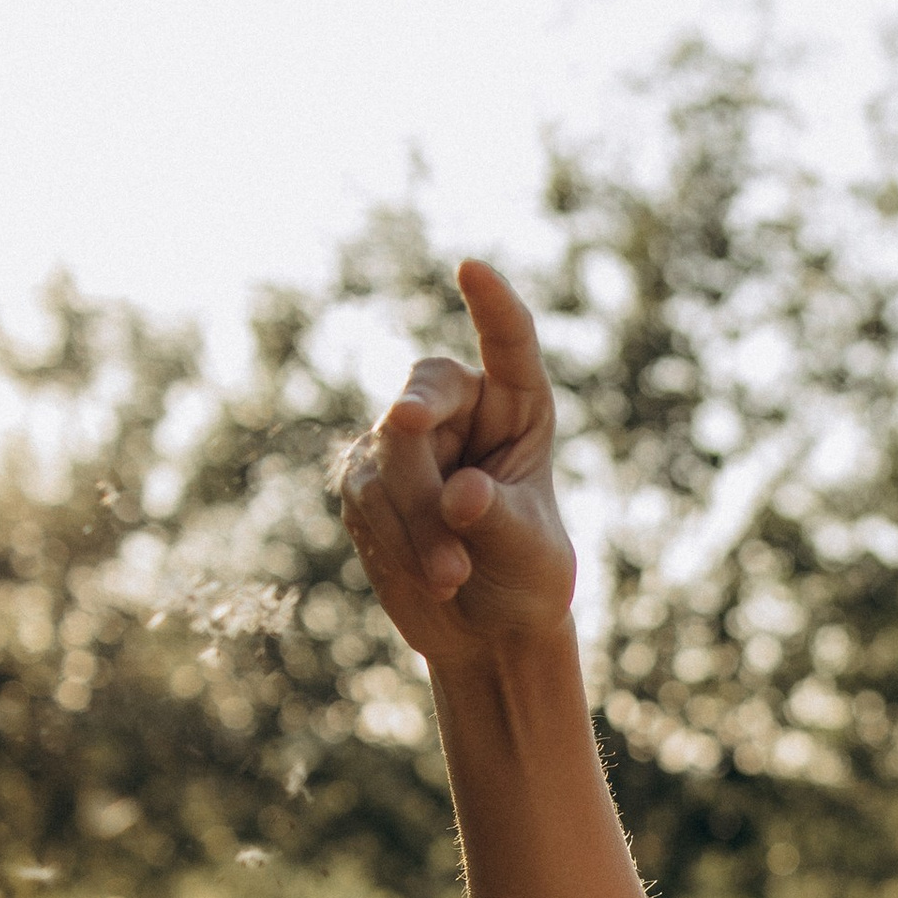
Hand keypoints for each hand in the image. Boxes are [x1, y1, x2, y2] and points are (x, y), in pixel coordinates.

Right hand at [337, 260, 576, 667]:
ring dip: (416, 523)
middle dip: (419, 428)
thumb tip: (460, 495)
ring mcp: (403, 443)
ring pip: (388, 459)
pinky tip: (426, 577)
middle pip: (424, 399)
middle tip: (418, 438)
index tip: (471, 268)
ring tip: (452, 576)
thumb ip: (499, 518)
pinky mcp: (366, 482)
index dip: (492, 307)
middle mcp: (458, 412)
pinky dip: (394, 542)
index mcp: (517, 407)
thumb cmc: (525, 576)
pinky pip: (366, 500)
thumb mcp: (531, 552)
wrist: (484, 630)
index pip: (508, 346)